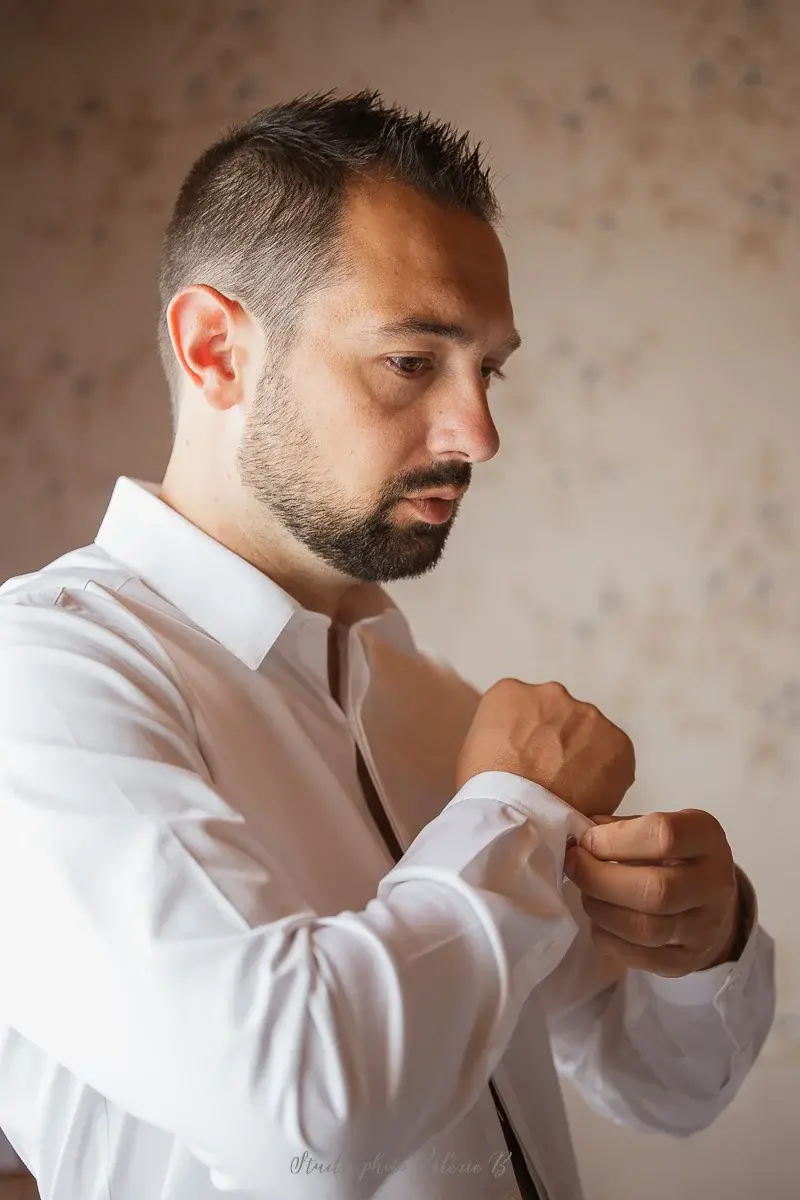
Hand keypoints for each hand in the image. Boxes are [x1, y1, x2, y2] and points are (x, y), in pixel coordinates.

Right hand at [456, 679, 634, 818]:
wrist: (518, 813)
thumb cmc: (486, 790)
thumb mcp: (474, 751)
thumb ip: (500, 735)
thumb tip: (515, 748)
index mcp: (510, 692)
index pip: (523, 709)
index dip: (527, 738)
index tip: (528, 760)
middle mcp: (551, 693)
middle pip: (559, 716)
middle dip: (558, 741)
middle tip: (551, 776)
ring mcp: (587, 714)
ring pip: (589, 734)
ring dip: (583, 755)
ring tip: (571, 792)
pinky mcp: (617, 740)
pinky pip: (614, 757)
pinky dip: (607, 776)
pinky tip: (590, 798)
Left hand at [563, 810, 740, 976]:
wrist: (712, 905)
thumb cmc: (672, 856)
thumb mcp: (657, 827)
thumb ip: (620, 827)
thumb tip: (577, 837)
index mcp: (707, 837)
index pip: (664, 835)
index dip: (614, 839)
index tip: (585, 841)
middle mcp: (715, 883)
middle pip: (656, 890)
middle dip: (600, 878)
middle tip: (574, 867)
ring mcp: (705, 928)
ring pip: (646, 928)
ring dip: (600, 909)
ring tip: (586, 892)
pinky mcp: (686, 962)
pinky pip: (638, 957)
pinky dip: (607, 936)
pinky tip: (598, 919)